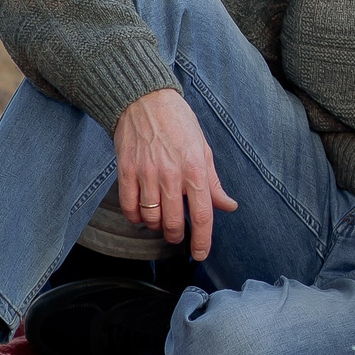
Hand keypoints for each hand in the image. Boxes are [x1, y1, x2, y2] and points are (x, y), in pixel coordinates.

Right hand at [113, 87, 236, 260]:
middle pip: (173, 222)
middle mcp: (171, 174)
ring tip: (160, 219)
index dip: (202, 240)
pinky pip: (129, 207)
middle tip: (177, 235)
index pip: (202, 214)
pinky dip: (135, 217)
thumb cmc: (179, 123)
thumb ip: (214, 183)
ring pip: (151, 218)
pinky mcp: (126, 171)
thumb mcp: (204, 149)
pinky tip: (141, 213)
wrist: (143, 100)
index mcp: (195, 169)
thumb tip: (228, 206)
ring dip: (156, 226)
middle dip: (176, 236)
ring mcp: (147, 174)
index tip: (200, 254)